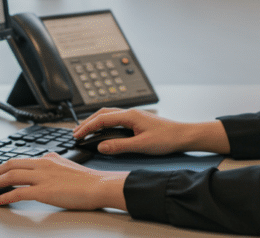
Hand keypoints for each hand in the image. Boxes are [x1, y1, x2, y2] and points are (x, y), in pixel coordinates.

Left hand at [0, 153, 128, 210]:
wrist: (99, 185)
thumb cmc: (88, 180)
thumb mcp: (69, 164)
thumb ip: (55, 163)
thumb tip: (47, 162)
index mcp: (49, 158)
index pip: (21, 160)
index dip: (6, 166)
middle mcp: (43, 164)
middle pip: (12, 164)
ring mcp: (43, 177)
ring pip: (12, 176)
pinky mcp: (44, 191)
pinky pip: (18, 193)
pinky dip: (5, 196)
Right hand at [73, 108, 229, 155]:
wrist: (183, 135)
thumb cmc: (167, 138)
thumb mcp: (141, 145)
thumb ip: (120, 146)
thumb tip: (101, 146)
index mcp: (130, 116)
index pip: (102, 119)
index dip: (87, 127)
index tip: (77, 135)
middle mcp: (130, 113)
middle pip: (102, 113)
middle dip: (87, 123)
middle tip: (76, 133)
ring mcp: (134, 115)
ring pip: (108, 114)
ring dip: (95, 121)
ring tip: (85, 131)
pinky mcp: (137, 120)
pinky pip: (115, 118)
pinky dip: (104, 123)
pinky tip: (103, 130)